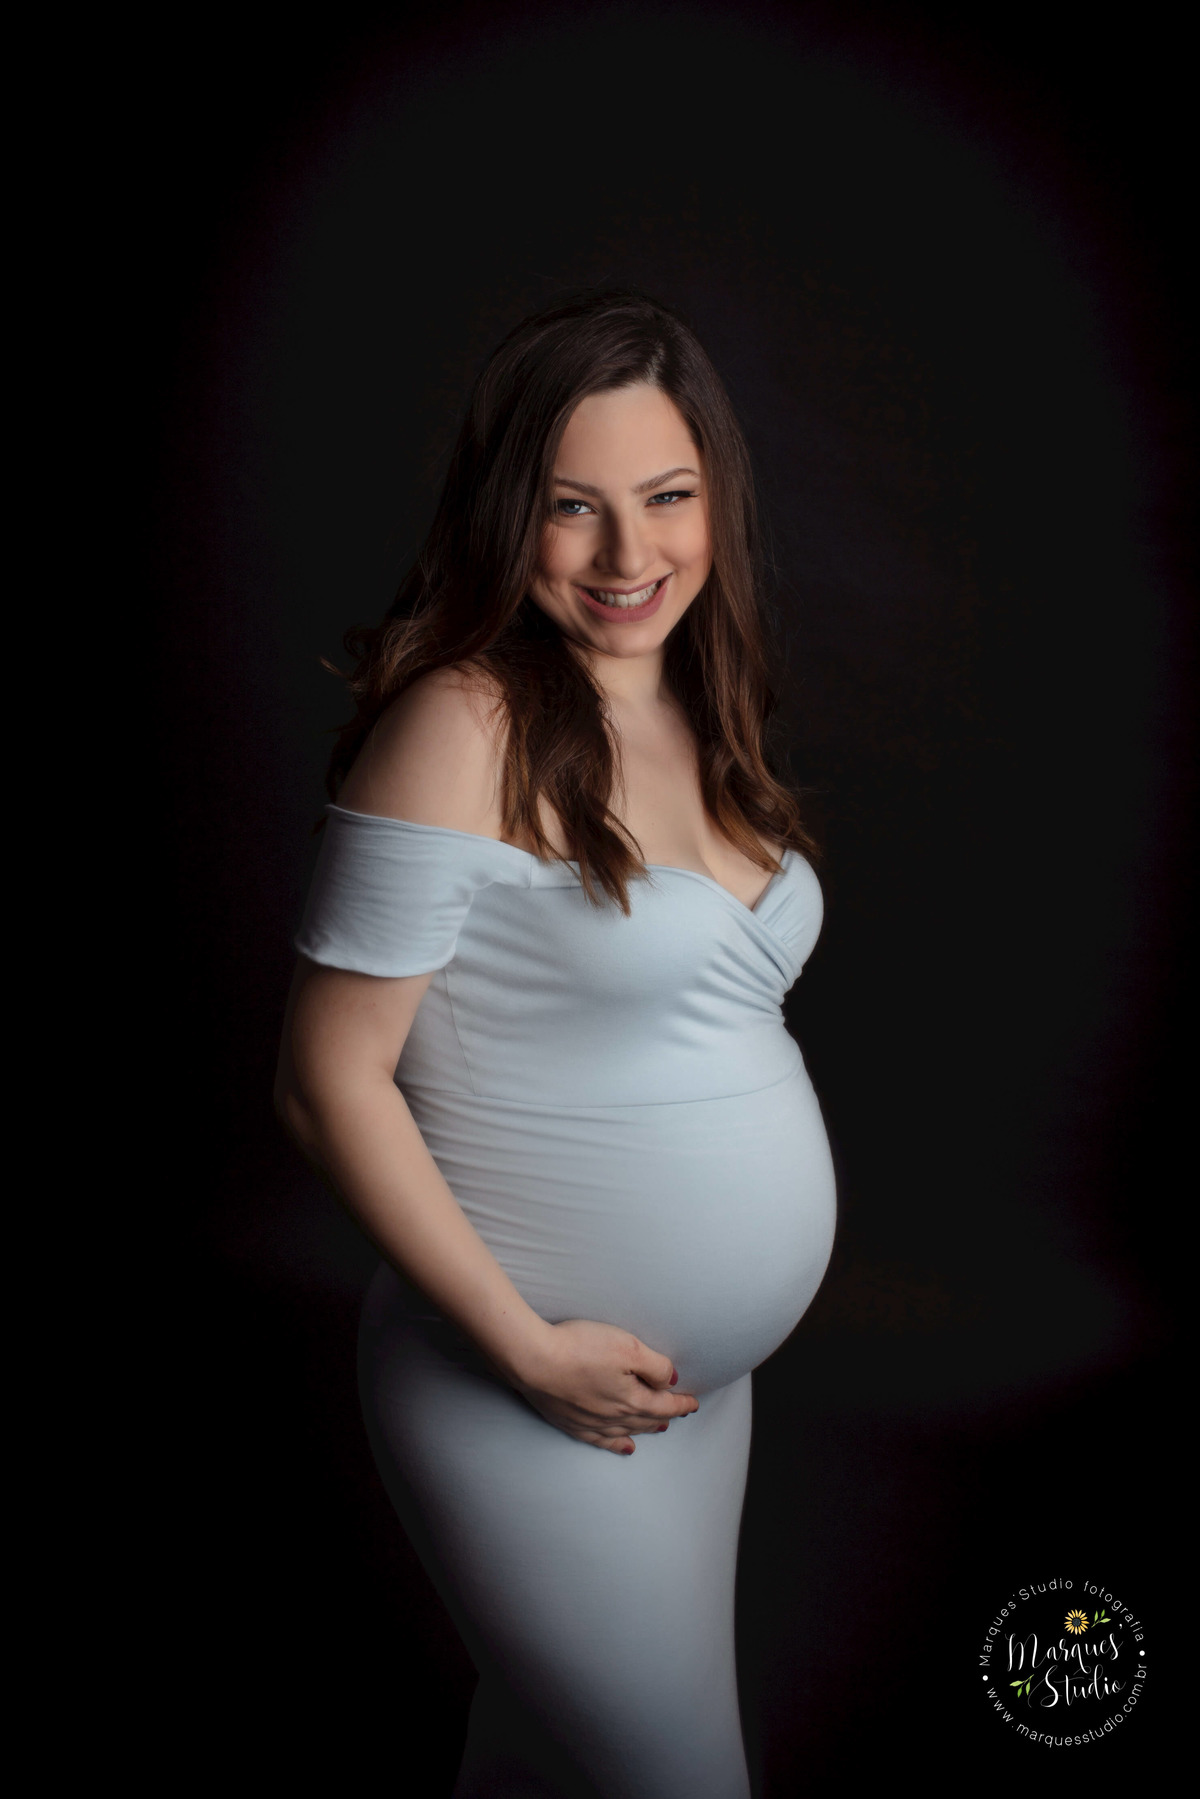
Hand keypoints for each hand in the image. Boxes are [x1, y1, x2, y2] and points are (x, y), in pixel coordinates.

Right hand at [507, 1319, 698, 1453]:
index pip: (665, 1405)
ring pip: (627, 1431)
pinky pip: (601, 1441)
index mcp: (633, 1399)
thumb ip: (655, 1365)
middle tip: (679, 1414)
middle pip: (648, 1419)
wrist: (533, 1361)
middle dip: (666, 1416)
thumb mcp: (628, 1346)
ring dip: (646, 1430)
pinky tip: (624, 1446)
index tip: (693, 1403)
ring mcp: (591, 1423)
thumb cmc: (580, 1348)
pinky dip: (616, 1444)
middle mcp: (615, 1417)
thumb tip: (672, 1381)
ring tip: (659, 1429)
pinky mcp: (571, 1422)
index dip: (682, 1403)